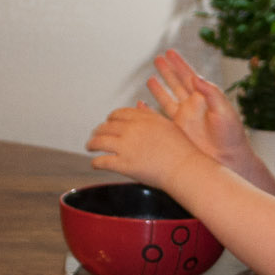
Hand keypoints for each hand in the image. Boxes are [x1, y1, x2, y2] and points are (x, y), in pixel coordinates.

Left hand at [86, 103, 208, 188]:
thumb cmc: (182, 149)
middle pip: (106, 127)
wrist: (185, 168)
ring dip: (91, 144)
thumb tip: (139, 106)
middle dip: (98, 131)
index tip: (108, 122)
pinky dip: (95, 162)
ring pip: (99, 142)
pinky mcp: (123, 164)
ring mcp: (126, 147)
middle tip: (96, 135)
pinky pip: (102, 161)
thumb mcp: (168, 124)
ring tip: (89, 146)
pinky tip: (94, 164)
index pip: (118, 114)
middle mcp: (132, 130)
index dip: (110, 118)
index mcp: (143, 119)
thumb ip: (151, 115)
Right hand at [146, 50, 252, 172]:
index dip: (179, 64)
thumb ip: (211, 93)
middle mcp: (192, 107)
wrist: (228, 159)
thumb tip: (197, 77)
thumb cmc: (231, 136)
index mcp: (204, 98)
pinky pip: (160, 119)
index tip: (170, 52)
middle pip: (176, 84)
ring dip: (159, 89)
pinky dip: (150, 113)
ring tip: (150, 78)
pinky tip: (142, 106)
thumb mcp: (224, 110)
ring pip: (167, 99)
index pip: (189, 76)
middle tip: (158, 59)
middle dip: (167, 71)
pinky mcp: (177, 132)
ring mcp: (184, 119)